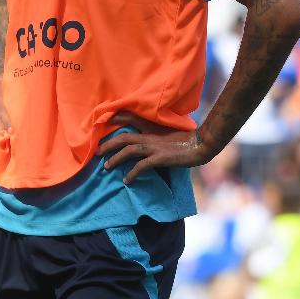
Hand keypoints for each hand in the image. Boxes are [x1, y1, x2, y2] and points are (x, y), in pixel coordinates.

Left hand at [96, 111, 211, 183]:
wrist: (202, 144)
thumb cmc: (188, 138)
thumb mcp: (168, 131)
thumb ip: (156, 132)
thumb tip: (147, 137)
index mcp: (152, 126)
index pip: (129, 118)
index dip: (115, 119)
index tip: (103, 123)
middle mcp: (150, 135)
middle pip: (123, 137)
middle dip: (108, 144)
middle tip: (97, 152)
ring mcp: (154, 146)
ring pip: (128, 150)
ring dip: (115, 158)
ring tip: (106, 166)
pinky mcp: (160, 157)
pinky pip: (141, 166)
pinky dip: (132, 173)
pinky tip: (126, 180)